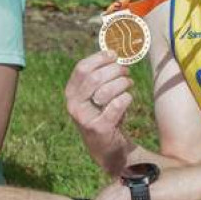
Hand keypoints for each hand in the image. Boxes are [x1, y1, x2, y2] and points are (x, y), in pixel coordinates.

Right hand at [65, 50, 133, 175]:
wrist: (108, 149)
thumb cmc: (105, 115)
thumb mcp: (97, 95)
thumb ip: (101, 75)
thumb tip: (114, 50)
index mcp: (71, 93)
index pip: (82, 68)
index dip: (99, 58)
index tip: (115, 55)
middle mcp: (73, 105)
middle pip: (95, 77)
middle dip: (115, 70)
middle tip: (126, 71)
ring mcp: (84, 118)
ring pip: (106, 90)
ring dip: (123, 83)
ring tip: (129, 84)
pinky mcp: (99, 128)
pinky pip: (117, 105)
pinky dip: (126, 99)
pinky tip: (128, 100)